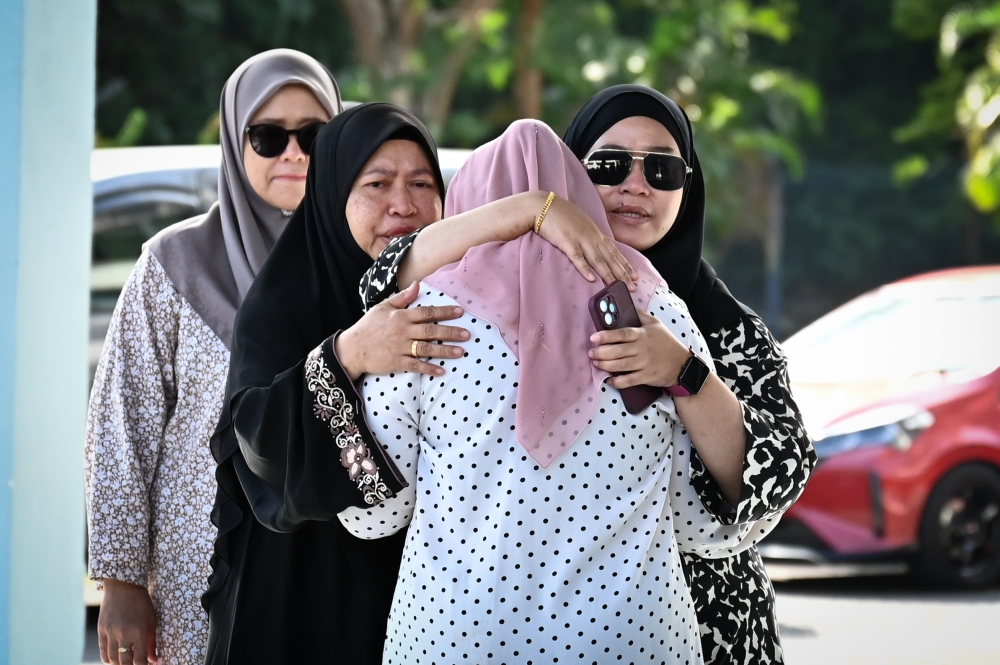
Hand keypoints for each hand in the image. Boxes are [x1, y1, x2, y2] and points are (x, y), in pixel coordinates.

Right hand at [98, 579, 158, 664]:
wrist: (124, 586)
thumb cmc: (142, 603)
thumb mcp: (151, 621)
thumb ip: (152, 642)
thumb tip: (154, 661)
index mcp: (139, 632)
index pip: (140, 660)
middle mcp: (124, 634)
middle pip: (125, 662)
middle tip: (135, 664)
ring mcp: (110, 632)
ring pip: (112, 659)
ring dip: (119, 664)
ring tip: (126, 662)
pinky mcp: (101, 630)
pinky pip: (103, 651)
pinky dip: (108, 659)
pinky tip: (114, 660)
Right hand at [336, 281, 469, 379]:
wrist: (352, 348)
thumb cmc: (368, 326)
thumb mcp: (383, 307)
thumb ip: (402, 297)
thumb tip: (418, 285)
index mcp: (400, 316)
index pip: (426, 312)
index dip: (444, 312)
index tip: (460, 312)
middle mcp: (402, 331)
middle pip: (430, 330)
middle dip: (450, 332)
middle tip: (467, 334)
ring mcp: (399, 347)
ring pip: (426, 348)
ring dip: (444, 351)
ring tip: (461, 352)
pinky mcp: (396, 362)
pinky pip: (415, 365)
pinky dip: (428, 368)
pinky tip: (441, 371)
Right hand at [536, 195, 637, 288]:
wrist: (544, 205)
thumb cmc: (561, 214)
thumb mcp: (581, 224)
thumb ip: (589, 235)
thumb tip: (596, 246)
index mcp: (595, 233)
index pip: (614, 251)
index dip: (625, 264)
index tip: (634, 275)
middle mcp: (592, 237)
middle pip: (610, 258)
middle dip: (622, 273)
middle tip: (632, 286)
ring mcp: (580, 239)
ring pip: (598, 259)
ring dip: (608, 274)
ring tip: (617, 285)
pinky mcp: (567, 242)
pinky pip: (577, 258)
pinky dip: (585, 269)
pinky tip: (592, 279)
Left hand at [588, 311, 690, 388]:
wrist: (682, 364)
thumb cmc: (667, 342)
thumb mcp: (656, 324)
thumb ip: (641, 315)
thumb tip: (628, 305)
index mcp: (642, 335)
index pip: (622, 334)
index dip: (607, 335)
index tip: (594, 337)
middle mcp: (642, 349)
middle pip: (618, 350)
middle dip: (601, 352)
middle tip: (591, 352)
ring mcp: (644, 364)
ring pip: (621, 365)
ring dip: (606, 365)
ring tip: (595, 363)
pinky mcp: (646, 377)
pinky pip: (629, 380)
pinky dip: (618, 381)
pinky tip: (610, 379)